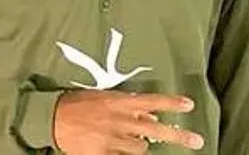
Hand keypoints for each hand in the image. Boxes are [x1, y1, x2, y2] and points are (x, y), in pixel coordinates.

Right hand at [53, 90, 204, 153]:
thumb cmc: (79, 104)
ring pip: (141, 148)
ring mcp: (112, 139)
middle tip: (197, 141)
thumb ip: (128, 107)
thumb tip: (150, 118)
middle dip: (178, 136)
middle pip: (155, 130)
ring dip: (140, 146)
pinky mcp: (102, 154)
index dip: (171, 103)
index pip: (151, 101)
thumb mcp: (105, 98)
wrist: (51, 118)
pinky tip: (121, 151)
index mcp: (119, 102)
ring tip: (127, 141)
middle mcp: (119, 120)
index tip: (189, 105)